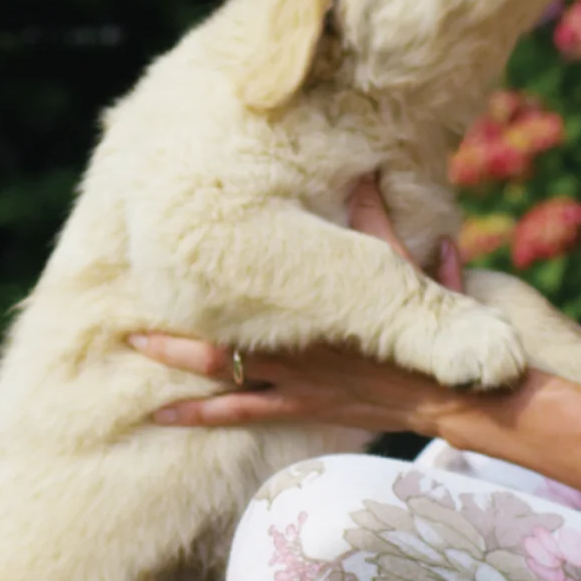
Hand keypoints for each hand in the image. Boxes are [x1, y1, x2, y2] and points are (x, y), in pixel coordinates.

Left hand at [126, 175, 486, 434]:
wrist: (453, 391)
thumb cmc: (428, 322)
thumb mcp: (402, 265)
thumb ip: (375, 221)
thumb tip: (360, 168)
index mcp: (314, 310)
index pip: (255, 286)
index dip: (213, 271)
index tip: (167, 249)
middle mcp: (297, 347)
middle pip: (223, 335)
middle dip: (175, 326)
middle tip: (127, 316)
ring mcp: (295, 382)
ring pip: (223, 372)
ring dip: (177, 361)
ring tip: (131, 348)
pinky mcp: (300, 407)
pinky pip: (241, 411)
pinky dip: (200, 412)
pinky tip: (161, 412)